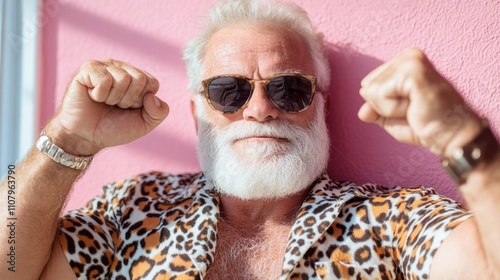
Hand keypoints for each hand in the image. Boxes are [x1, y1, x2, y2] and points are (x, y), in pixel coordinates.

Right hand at [47, 59, 168, 155]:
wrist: (86, 137)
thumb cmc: (114, 128)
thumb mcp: (144, 124)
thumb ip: (160, 112)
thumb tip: (152, 96)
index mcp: (136, 77)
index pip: (152, 83)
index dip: (142, 101)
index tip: (129, 108)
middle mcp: (121, 68)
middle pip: (139, 78)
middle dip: (129, 99)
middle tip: (115, 105)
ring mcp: (104, 66)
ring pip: (123, 78)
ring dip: (113, 98)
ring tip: (104, 102)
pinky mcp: (88, 68)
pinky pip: (104, 79)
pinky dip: (99, 94)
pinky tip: (92, 96)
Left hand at [358, 48, 481, 155]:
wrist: (454, 137)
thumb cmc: (428, 127)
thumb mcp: (392, 119)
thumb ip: (374, 111)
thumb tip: (362, 112)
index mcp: (404, 62)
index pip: (368, 85)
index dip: (383, 106)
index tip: (410, 108)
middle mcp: (408, 56)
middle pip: (367, 87)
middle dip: (385, 107)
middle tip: (414, 110)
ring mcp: (410, 60)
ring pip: (370, 92)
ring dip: (390, 109)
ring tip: (416, 109)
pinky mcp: (412, 69)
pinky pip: (379, 94)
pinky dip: (393, 109)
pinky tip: (415, 108)